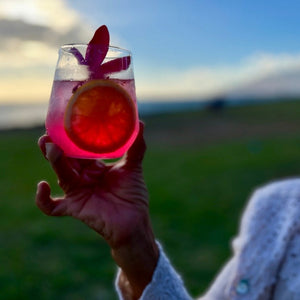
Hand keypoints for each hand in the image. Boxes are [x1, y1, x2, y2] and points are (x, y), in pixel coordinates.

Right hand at [36, 122, 158, 297]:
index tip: (65, 124)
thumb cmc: (133, 195)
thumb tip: (141, 123)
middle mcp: (83, 178)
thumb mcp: (133, 167)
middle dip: (55, 147)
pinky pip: (52, 207)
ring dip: (55, 162)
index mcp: (94, 167)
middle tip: (49, 135)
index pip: (79, 150)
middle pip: (66, 160)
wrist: (135, 221)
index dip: (71, 139)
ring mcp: (77, 192)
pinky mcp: (75, 208)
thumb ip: (136, 147)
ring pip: (62, 175)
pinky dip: (43, 200)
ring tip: (52, 148)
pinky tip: (43, 186)